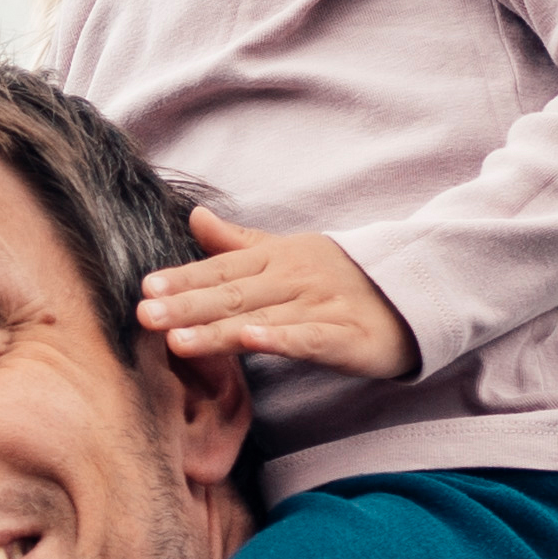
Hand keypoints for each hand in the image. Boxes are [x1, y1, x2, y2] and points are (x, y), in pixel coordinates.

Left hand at [130, 208, 419, 384]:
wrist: (414, 293)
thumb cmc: (341, 278)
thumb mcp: (287, 253)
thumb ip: (237, 242)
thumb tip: (194, 217)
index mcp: (278, 259)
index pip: (221, 269)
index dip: (183, 279)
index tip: (144, 289)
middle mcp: (295, 279)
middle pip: (233, 294)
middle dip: (186, 305)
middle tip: (143, 316)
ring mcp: (321, 306)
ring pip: (262, 318)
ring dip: (218, 329)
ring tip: (177, 340)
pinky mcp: (347, 337)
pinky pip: (310, 339)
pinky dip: (282, 339)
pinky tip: (251, 341)